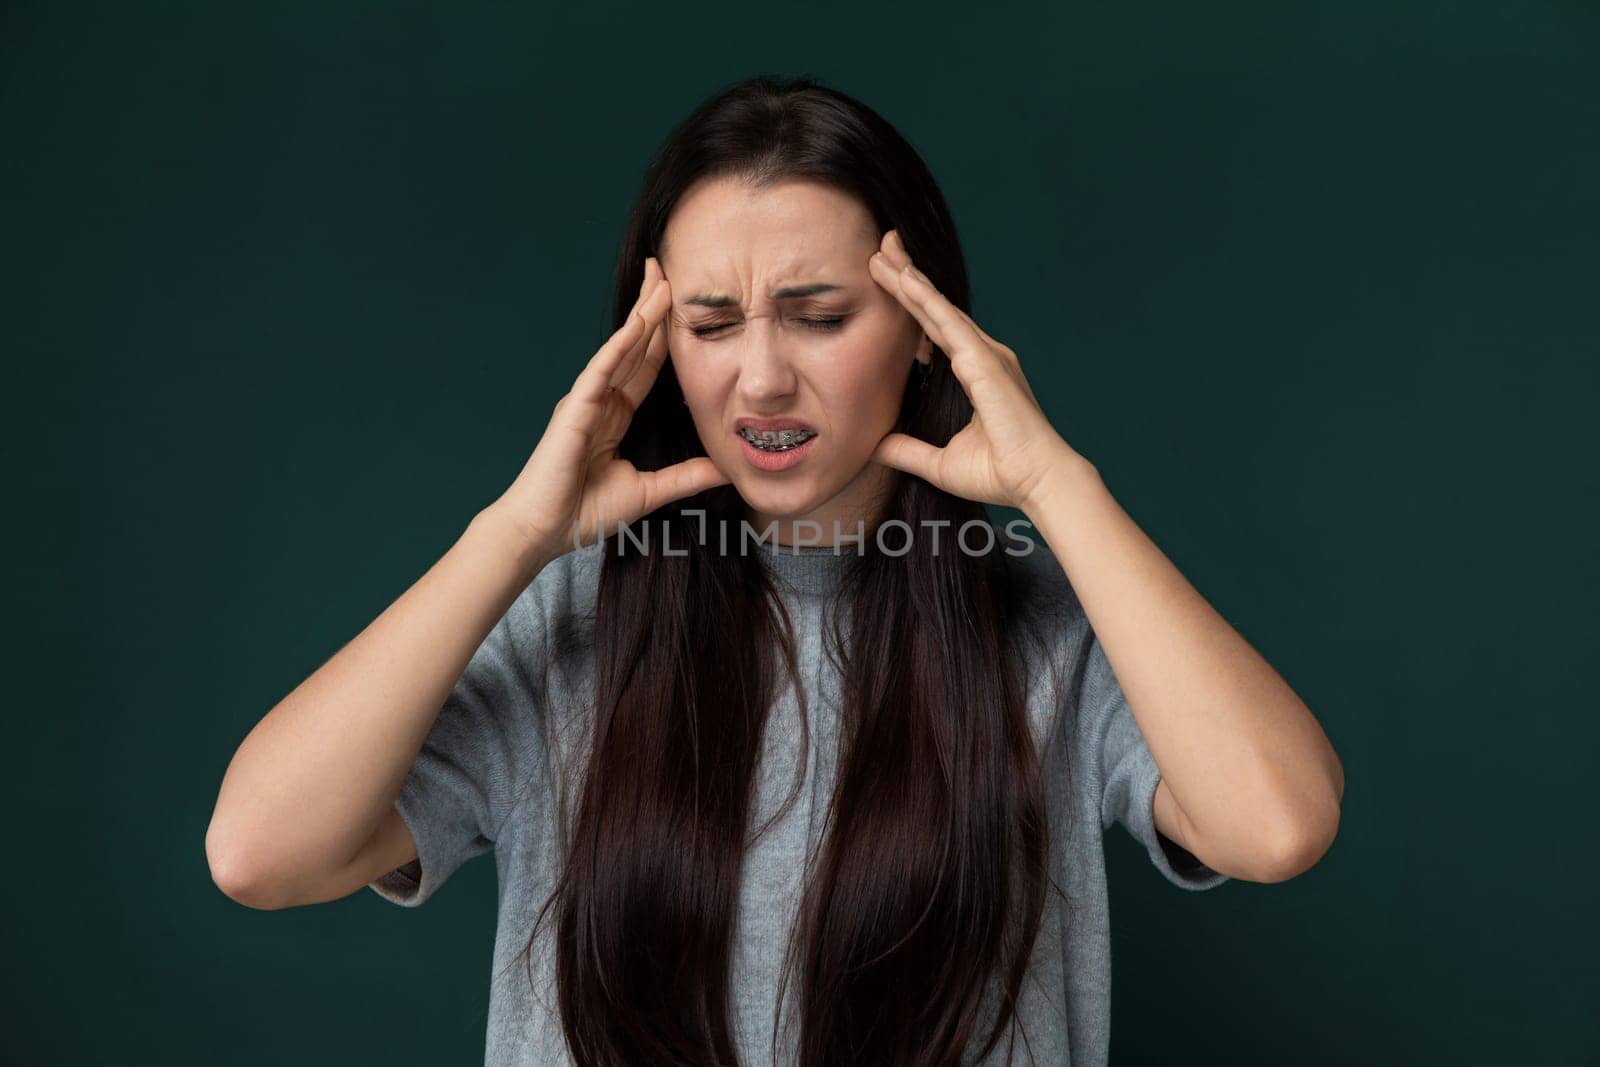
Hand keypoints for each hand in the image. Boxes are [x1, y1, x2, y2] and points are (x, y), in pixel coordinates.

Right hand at [486, 257, 728, 560]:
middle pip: (634, 345)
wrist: (544, 532)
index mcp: (616, 415)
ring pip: (620, 349)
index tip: (683, 305)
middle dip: (652, 308)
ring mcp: (586, 401)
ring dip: (641, 315)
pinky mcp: (574, 409)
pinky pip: (601, 370)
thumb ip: (685, 477)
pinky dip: (619, 346)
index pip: (647, 366)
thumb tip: (724, 470)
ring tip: (661, 280)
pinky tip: (637, 324)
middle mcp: (601, 400)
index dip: (665, 335)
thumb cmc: (582, 513)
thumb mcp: (647, 492)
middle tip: (670, 269)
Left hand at [867, 229, 1087, 512]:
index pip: (933, 331)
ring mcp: (985, 355)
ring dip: (909, 279)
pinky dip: (925, 300)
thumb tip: (875, 447)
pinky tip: (906, 279)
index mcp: (974, 373)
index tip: (887, 280)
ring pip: (938, 308)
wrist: (1037, 482)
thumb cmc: (1000, 474)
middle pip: (935, 309)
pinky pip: (949, 323)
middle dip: (907, 277)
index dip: (910, 304)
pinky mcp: (984, 361)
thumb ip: (907, 451)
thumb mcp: (939, 463)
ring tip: (882, 252)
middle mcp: (981, 357)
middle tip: (880, 248)